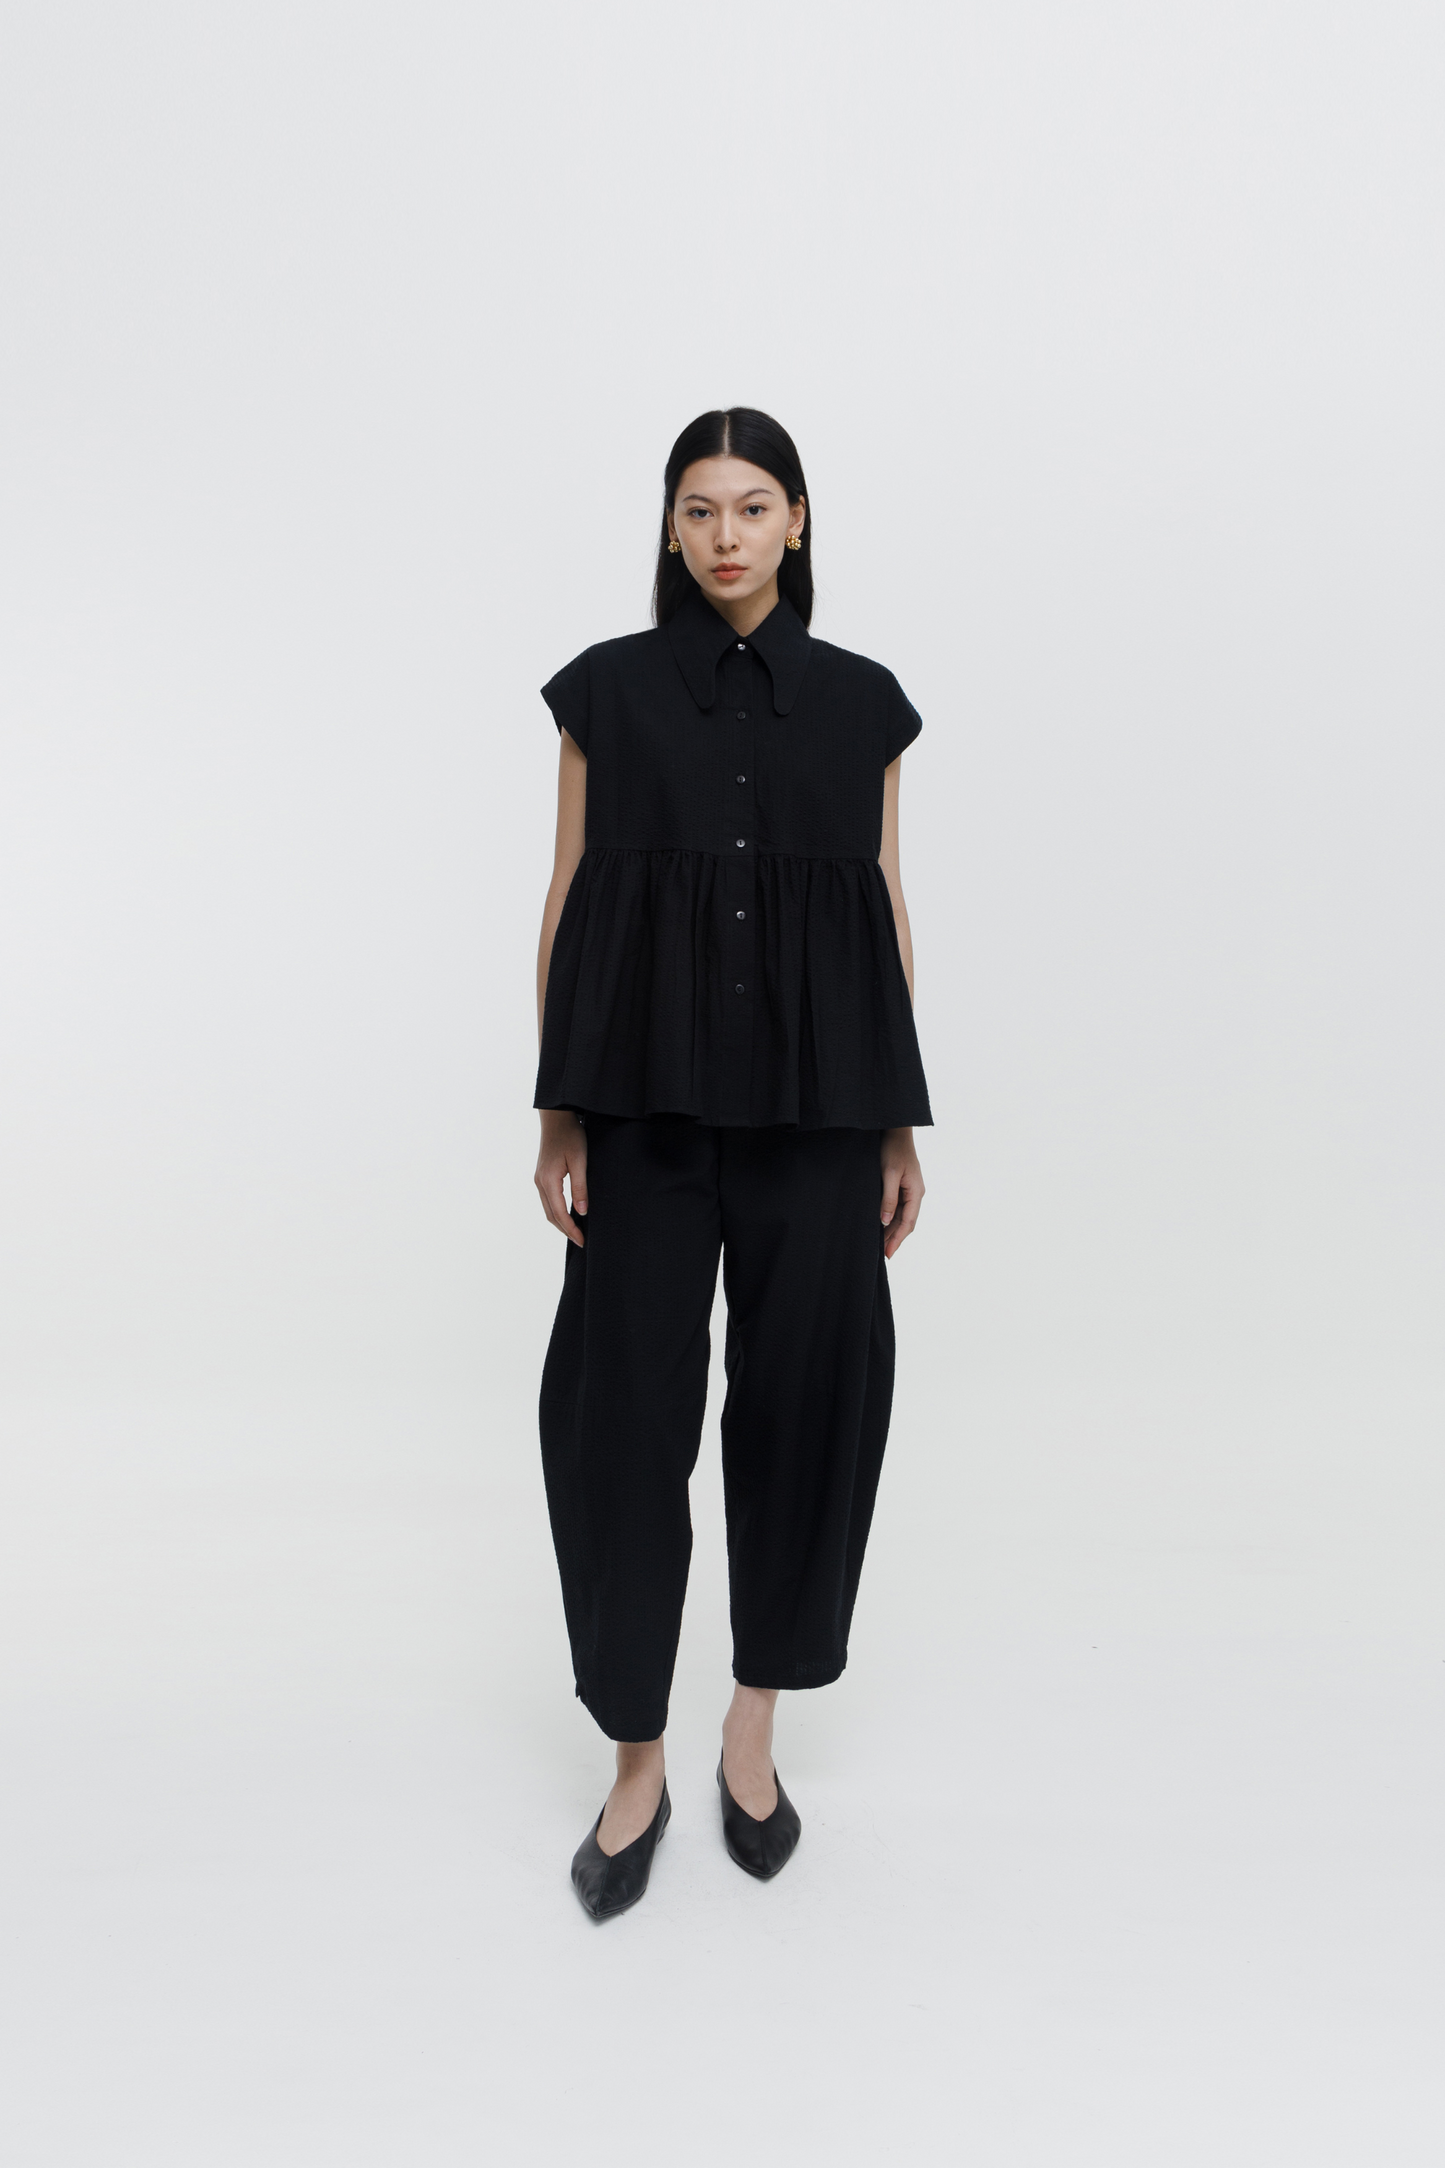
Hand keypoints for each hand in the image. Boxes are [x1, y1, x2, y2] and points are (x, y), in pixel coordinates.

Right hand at [535, 1109, 587, 1245]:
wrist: (557, 1118)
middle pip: (550, 1215)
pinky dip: (556, 1212)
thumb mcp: (580, 1161)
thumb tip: (582, 1212)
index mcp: (548, 1180)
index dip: (571, 1229)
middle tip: (581, 1242)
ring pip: (548, 1209)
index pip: (559, 1213)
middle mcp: (540, 1182)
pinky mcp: (542, 1175)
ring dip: (560, 1223)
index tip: (582, 1241)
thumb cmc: (571, 1136)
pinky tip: (567, 1214)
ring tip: (575, 1232)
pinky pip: (548, 1200)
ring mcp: (539, 1179)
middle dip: (565, 1230)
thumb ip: (580, 1187)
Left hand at [880, 1127, 923, 1259]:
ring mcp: (910, 1190)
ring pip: (902, 1216)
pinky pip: (899, 1207)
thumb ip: (888, 1198)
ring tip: (881, 1244)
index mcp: (916, 1192)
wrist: (895, 1130)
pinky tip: (882, 1225)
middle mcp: (916, 1193)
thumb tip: (885, 1221)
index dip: (898, 1239)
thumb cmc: (892, 1149)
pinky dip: (891, 1219)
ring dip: (893, 1230)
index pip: (908, 1222)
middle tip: (883, 1255)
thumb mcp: (889, 1173)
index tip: (888, 1253)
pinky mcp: (903, 1186)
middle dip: (896, 1238)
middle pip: (907, 1222)